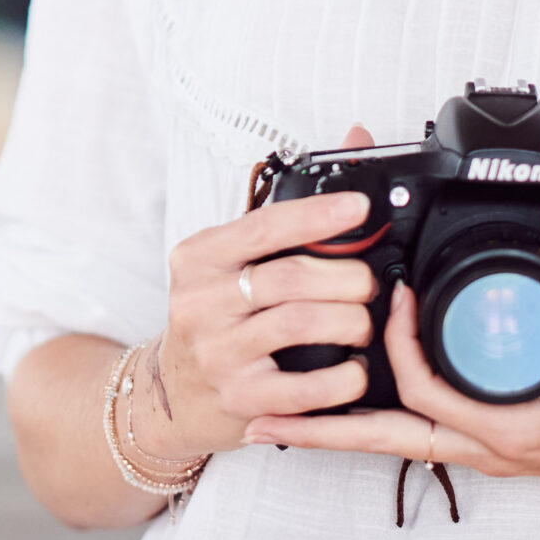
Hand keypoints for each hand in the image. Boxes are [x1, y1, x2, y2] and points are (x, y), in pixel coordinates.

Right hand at [136, 127, 382, 460]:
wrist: (169, 393)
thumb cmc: (212, 314)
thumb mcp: (231, 258)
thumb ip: (288, 210)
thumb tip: (357, 139)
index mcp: (199, 257)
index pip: (263, 226)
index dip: (317, 215)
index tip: (359, 207)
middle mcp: (200, 302)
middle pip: (293, 278)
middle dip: (349, 279)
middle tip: (369, 283)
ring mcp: (217, 354)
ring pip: (303, 325)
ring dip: (351, 323)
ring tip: (363, 323)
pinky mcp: (239, 400)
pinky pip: (306, 388)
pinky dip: (343, 378)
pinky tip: (354, 369)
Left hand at [241, 187, 539, 509]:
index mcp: (510, 428)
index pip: (424, 391)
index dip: (395, 344)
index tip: (387, 297)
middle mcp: (486, 448)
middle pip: (385, 440)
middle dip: (320, 429)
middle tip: (261, 413)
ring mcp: (484, 452)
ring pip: (396, 445)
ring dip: (338, 432)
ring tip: (280, 419)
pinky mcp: (489, 446)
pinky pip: (422, 436)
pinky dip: (380, 422)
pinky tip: (350, 406)